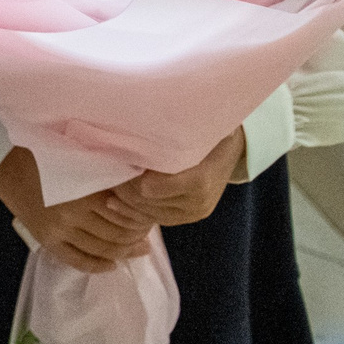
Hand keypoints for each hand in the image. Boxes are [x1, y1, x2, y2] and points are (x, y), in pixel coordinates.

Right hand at [0, 147, 157, 273]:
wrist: (4, 162)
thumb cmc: (44, 152)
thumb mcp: (81, 156)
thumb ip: (108, 172)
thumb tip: (140, 186)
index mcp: (86, 190)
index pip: (126, 215)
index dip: (143, 219)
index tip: (151, 215)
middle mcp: (74, 214)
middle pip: (117, 234)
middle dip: (136, 236)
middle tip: (147, 233)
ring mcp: (59, 230)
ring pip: (101, 249)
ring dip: (122, 251)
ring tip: (135, 248)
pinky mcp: (47, 240)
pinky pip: (77, 260)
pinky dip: (97, 266)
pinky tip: (111, 264)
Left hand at [113, 129, 245, 226]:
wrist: (234, 148)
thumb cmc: (206, 131)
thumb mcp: (189, 127)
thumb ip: (164, 134)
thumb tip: (131, 124)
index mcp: (198, 179)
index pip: (147, 189)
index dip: (129, 177)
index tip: (118, 161)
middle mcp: (198, 201)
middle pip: (144, 202)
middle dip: (124, 187)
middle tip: (110, 171)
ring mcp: (194, 213)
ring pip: (146, 213)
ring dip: (128, 199)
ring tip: (115, 181)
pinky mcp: (189, 217)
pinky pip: (155, 219)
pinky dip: (137, 208)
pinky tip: (123, 196)